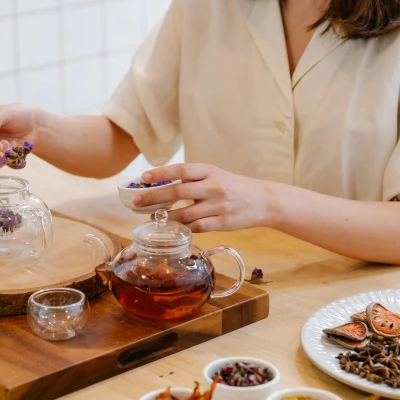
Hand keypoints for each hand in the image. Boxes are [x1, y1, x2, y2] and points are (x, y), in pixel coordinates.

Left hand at [133, 163, 271, 232]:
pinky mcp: (222, 223)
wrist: (263, 200)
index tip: (143, 178)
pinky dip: (183, 228)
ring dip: (166, 218)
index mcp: (210, 171)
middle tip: (137, 202)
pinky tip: (174, 228)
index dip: (160, 174)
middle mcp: (213, 187)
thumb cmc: (233, 186)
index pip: (181, 171)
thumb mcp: (215, 174)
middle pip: (178, 192)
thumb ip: (192, 179)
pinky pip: (197, 227)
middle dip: (154, 198)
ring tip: (153, 218)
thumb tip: (161, 184)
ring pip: (185, 214)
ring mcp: (218, 206)